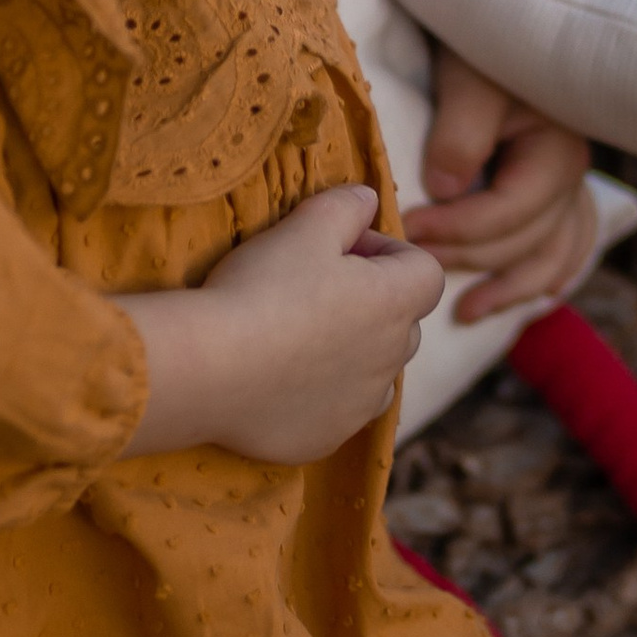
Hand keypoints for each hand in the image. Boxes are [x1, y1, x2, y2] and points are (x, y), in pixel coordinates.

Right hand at [115, 187, 446, 466]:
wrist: (210, 369)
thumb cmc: (262, 289)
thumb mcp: (305, 226)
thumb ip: (346, 206)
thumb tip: (368, 199)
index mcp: (395, 303)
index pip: (426, 272)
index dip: (389, 252)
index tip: (343, 250)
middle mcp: (391, 359)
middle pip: (403, 323)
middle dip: (371, 302)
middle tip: (313, 288)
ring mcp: (360, 405)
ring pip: (375, 371)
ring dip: (351, 352)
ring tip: (296, 335)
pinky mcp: (327, 437)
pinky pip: (339, 410)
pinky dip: (322, 394)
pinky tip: (278, 378)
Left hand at [402, 49, 598, 323]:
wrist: (490, 25)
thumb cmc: (478, 49)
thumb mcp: (467, 81)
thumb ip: (460, 134)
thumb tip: (447, 191)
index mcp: (556, 150)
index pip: (510, 211)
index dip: (457, 229)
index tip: (407, 229)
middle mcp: (572, 175)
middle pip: (525, 240)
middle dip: (468, 256)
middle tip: (410, 262)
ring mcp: (569, 187)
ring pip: (551, 255)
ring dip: (510, 288)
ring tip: (464, 314)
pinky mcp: (555, 191)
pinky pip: (564, 248)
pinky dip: (544, 277)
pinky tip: (523, 301)